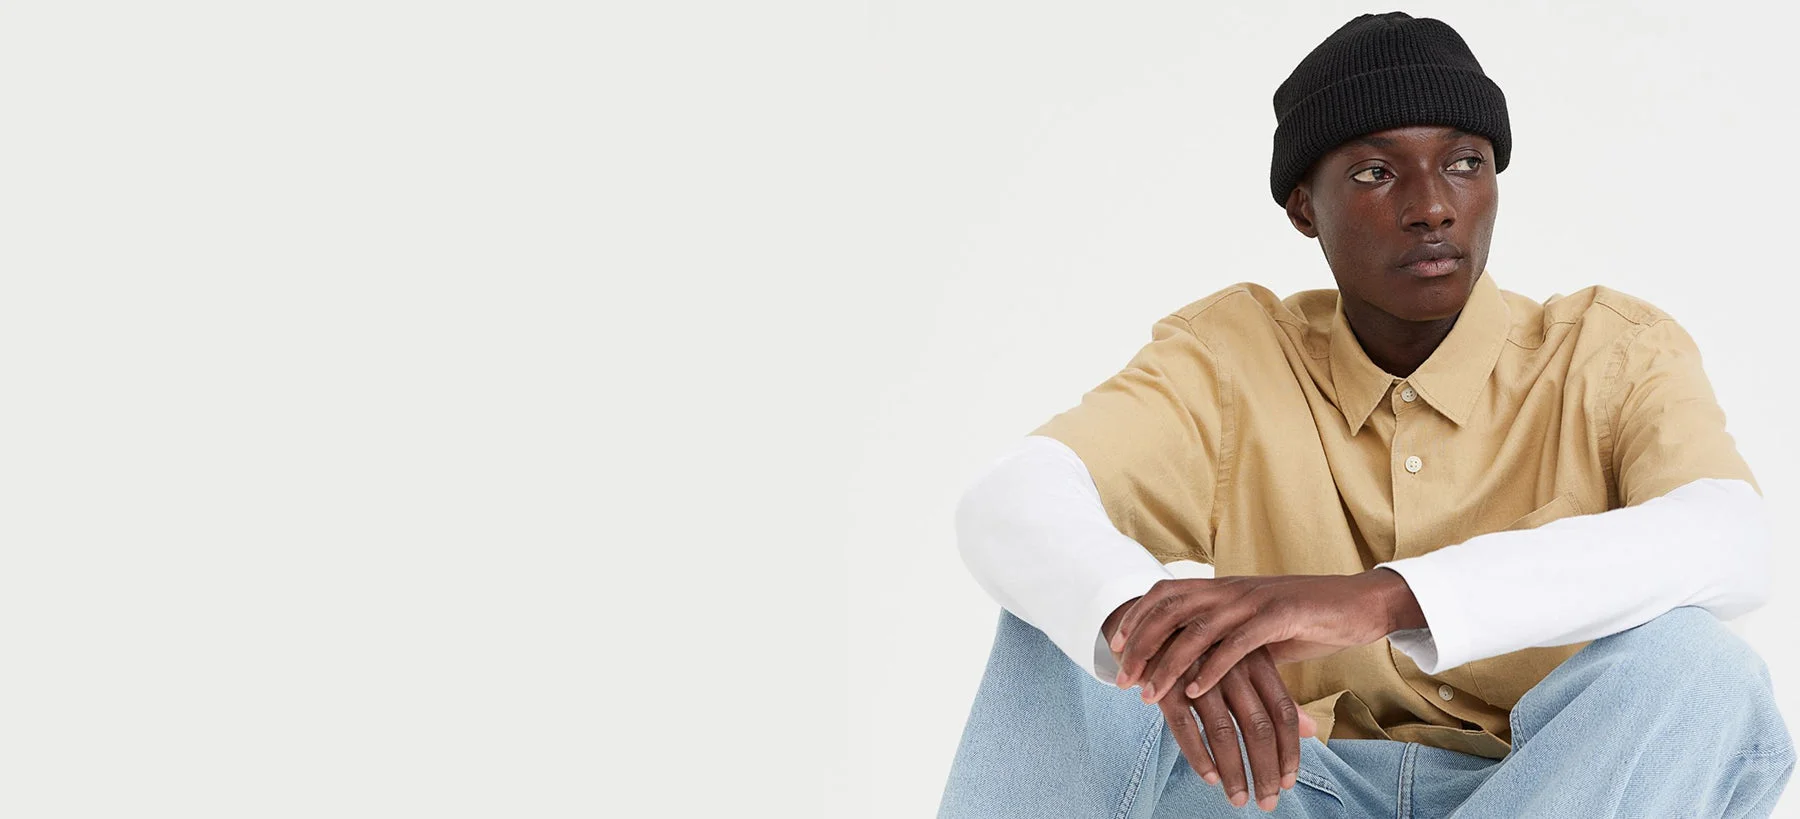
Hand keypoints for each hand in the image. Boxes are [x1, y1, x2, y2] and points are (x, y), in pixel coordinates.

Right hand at [1105, 599, 1316, 811]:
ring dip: (1233, 772)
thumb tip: (1313, 732)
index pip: (1283, 714)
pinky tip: (1209, 778)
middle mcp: (1232, 667)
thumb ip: (1278, 696)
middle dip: (1264, 771)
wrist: (1154, 619)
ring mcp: (1199, 675)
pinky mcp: (1167, 684)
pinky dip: (1198, 755)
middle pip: (1258, 728)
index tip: (1288, 783)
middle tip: (1268, 803)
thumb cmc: (1209, 649)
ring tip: (1239, 800)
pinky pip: (1184, 727)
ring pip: (1224, 732)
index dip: (1289, 752)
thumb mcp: (1247, 662)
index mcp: (1257, 660)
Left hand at [1112, 570, 1422, 704]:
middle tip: (1123, 679)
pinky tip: (1195, 692)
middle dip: (1141, 645)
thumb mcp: (1253, 626)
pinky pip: (1237, 644)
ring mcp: (1254, 600)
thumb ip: (1223, 638)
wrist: (1357, 604)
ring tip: (1149, 694)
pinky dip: (1212, 669)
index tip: (1114, 648)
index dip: (1137, 617)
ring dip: (1169, 664)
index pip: (1165, 593)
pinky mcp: (1280, 616)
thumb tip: (1191, 663)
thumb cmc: (1304, 618)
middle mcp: (1232, 589)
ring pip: (1197, 630)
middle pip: (1170, 610)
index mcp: (1223, 587)